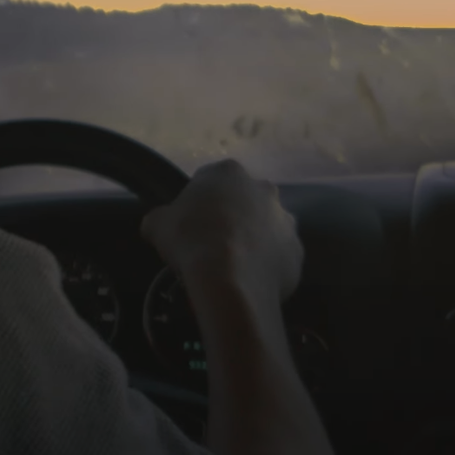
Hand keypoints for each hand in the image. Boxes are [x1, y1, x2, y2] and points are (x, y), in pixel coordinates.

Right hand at [140, 160, 304, 311]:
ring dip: (255, 241)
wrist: (229, 280)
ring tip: (235, 266)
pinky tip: (251, 281)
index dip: (199, 203)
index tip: (190, 225)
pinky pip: (280, 257)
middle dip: (233, 218)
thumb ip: (160, 218)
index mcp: (229, 173)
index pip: (211, 181)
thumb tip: (157, 223)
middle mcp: (264, 190)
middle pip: (245, 202)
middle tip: (214, 244)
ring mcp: (286, 221)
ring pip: (267, 229)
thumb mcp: (158, 224)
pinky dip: (268, 266)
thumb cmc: (192, 240)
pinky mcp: (297, 252)